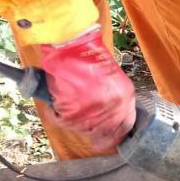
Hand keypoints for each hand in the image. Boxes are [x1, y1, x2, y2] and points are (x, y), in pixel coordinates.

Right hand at [38, 27, 135, 149]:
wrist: (70, 42)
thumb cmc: (88, 55)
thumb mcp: (111, 78)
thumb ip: (112, 99)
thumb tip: (106, 117)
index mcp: (125, 97)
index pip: (125, 127)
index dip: (114, 136)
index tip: (107, 139)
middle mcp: (113, 108)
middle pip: (103, 134)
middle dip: (91, 132)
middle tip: (81, 122)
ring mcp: (93, 112)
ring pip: (80, 129)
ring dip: (71, 119)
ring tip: (67, 100)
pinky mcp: (72, 112)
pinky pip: (60, 120)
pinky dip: (54, 113)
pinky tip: (55, 102)